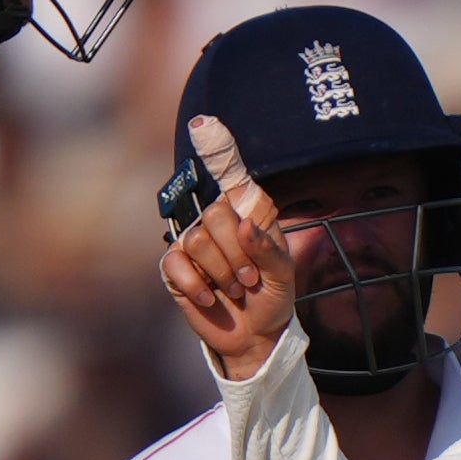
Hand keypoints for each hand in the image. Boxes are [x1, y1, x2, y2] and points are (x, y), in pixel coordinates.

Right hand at [160, 116, 299, 380]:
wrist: (254, 335)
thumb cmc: (272, 297)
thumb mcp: (285, 274)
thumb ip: (268, 249)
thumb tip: (243, 228)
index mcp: (247, 211)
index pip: (230, 173)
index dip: (217, 147)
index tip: (204, 124)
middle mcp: (218, 220)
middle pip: (215, 213)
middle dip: (237, 252)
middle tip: (249, 277)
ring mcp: (193, 243)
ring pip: (198, 240)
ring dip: (222, 273)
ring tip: (234, 289)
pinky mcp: (175, 268)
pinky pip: (178, 264)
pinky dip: (198, 285)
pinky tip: (210, 297)